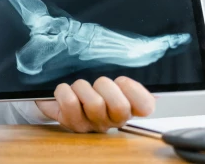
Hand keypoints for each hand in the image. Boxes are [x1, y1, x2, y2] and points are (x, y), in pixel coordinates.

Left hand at [36, 76, 154, 132]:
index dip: (134, 90)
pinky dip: (64, 90)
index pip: (146, 106)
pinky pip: (70, 102)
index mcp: (128, 108)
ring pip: (95, 103)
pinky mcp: (71, 123)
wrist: (58, 98)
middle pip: (120, 106)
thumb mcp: (109, 80)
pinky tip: (66, 92)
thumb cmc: (88, 87)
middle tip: (96, 85)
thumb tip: (146, 79)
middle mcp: (113, 120)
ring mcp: (93, 125)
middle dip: (105, 86)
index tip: (121, 81)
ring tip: (78, 89)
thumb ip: (126, 79)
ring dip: (82, 87)